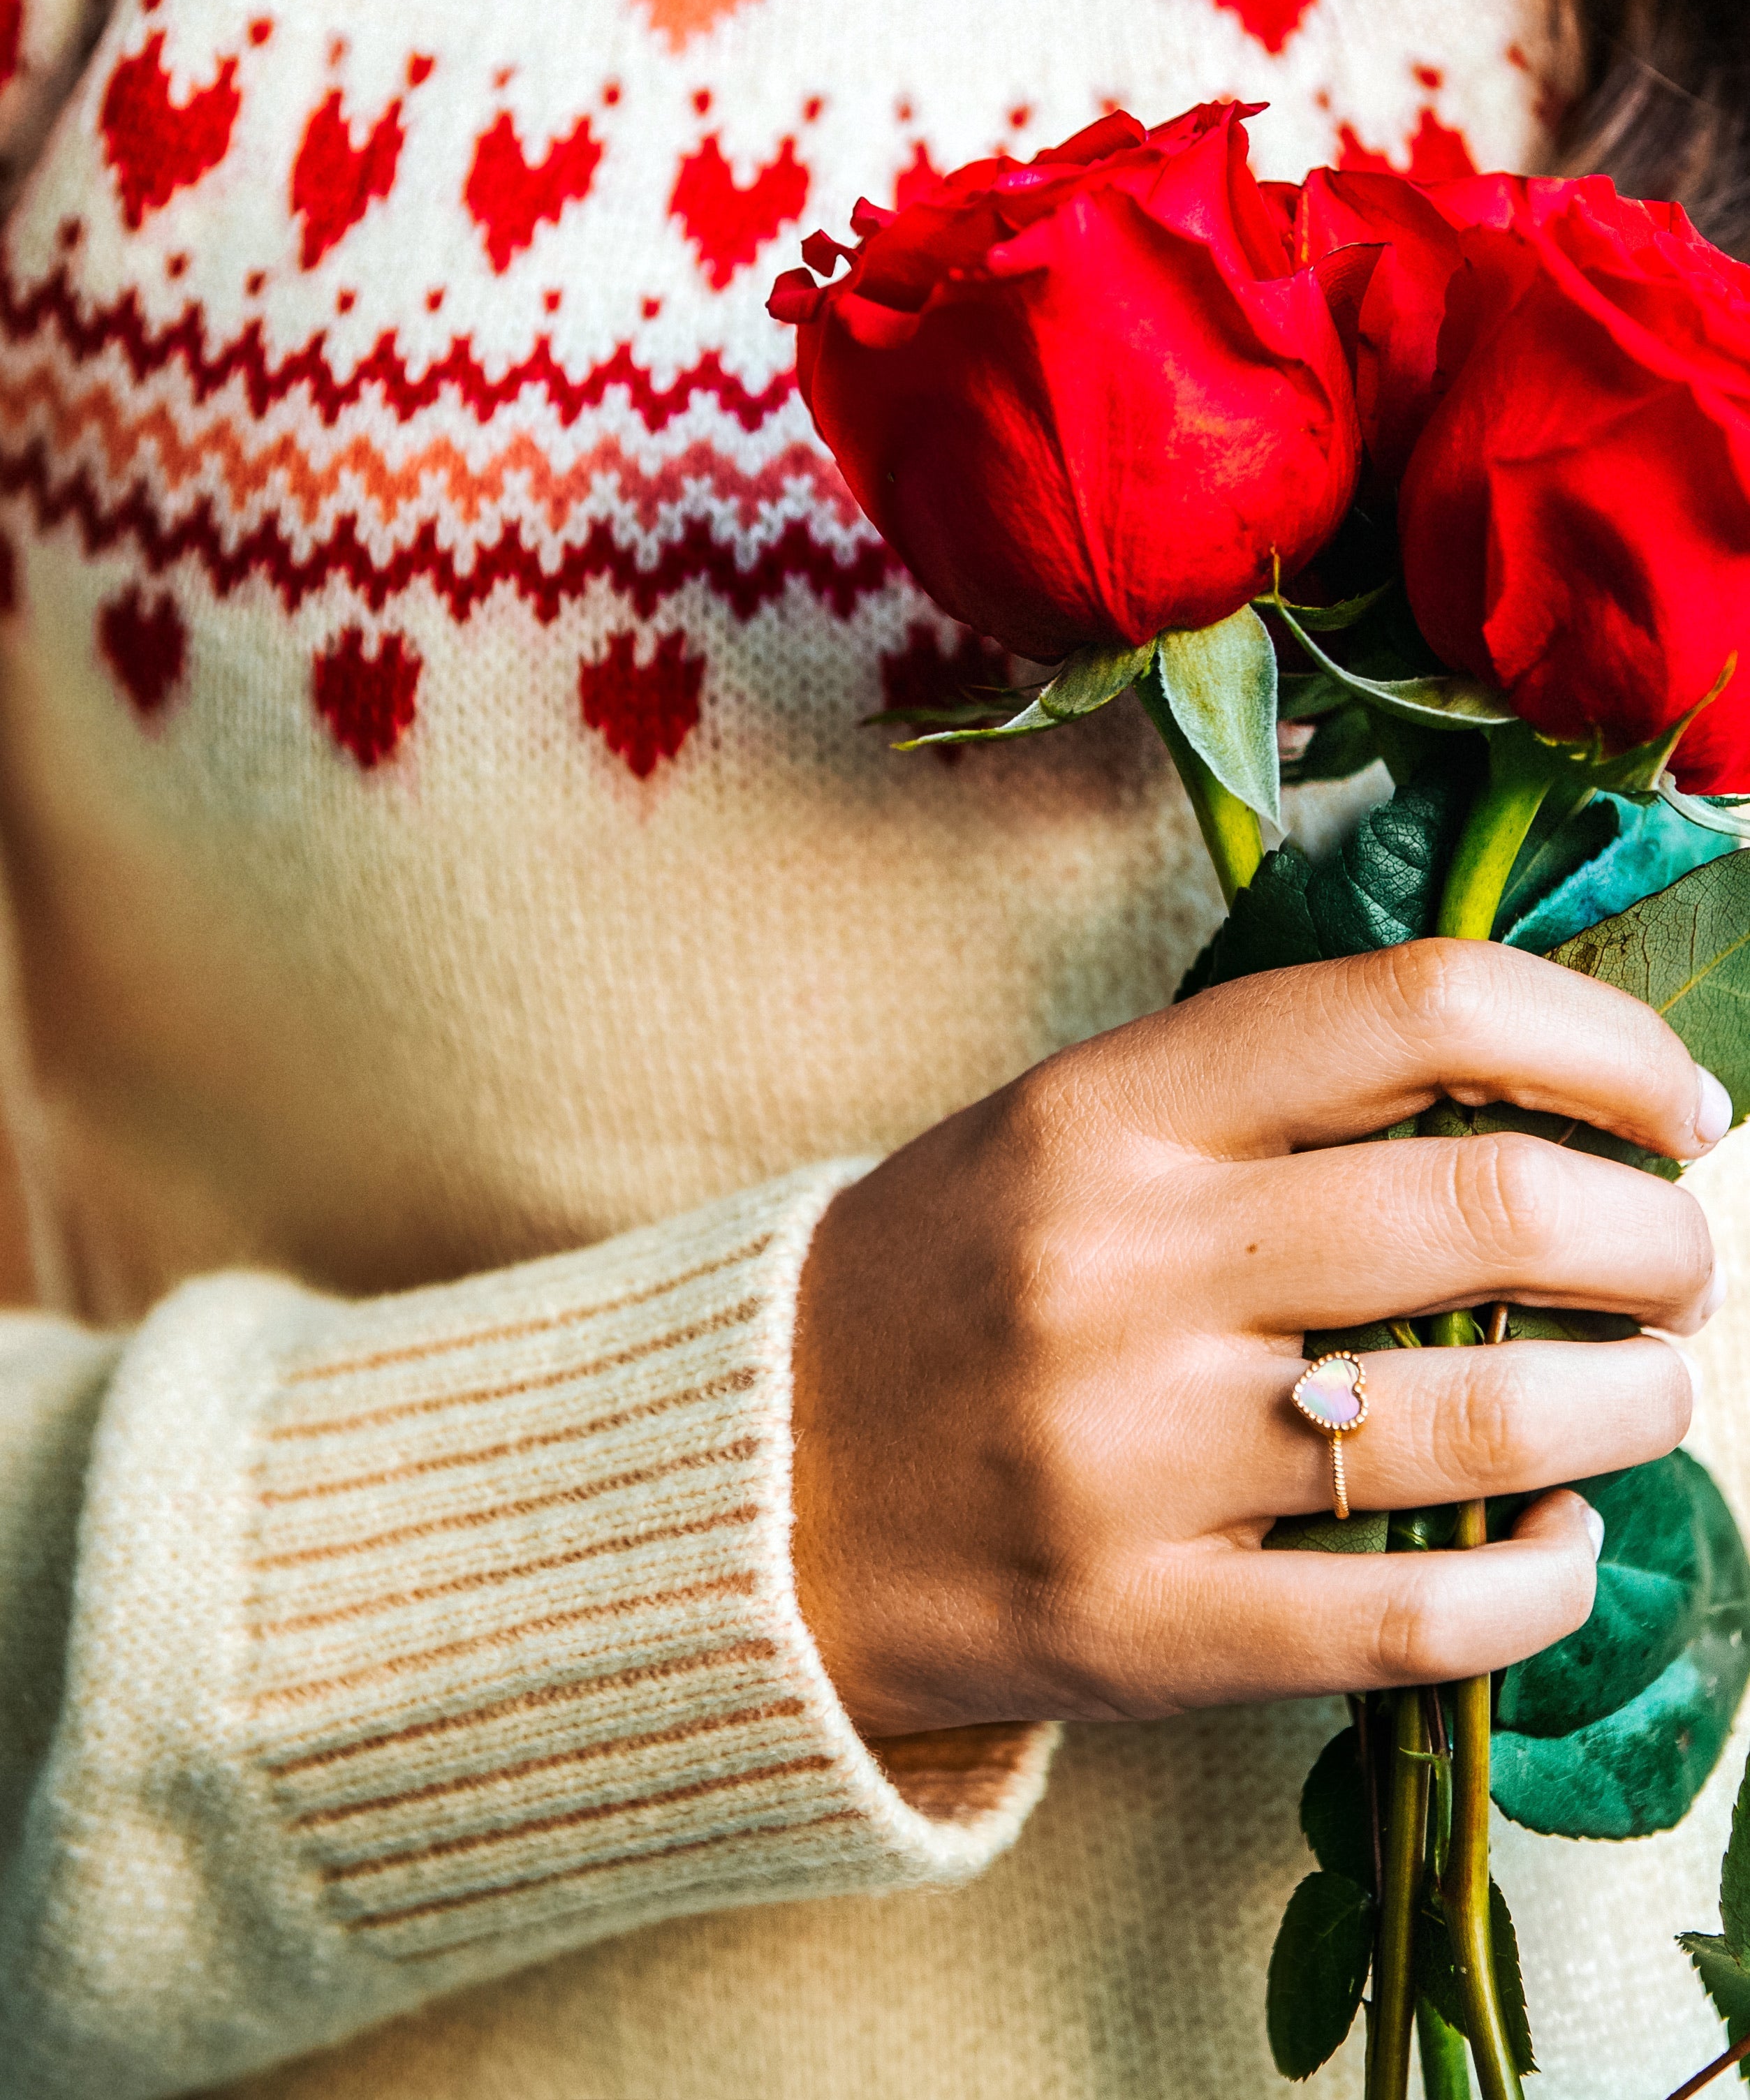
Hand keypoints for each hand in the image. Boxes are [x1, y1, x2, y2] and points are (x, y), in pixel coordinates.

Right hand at [791, 939, 1725, 1737]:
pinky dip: (1546, 1583)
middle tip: (1672, 1264)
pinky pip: (1412, 1619)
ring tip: (1644, 1393)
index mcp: (1109, 1111)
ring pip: (1484, 1421)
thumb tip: (1543, 1109)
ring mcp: (1126, 1457)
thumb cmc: (950, 1282)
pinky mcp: (1138, 1627)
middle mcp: (1121, 1264)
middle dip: (1654, 1238)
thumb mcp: (1071, 1131)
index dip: (1600, 1043)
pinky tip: (1566, 1544)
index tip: (1673, 1104)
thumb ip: (1271, 1105)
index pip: (1419, 1011)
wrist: (750, 1478)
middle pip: (1489, 1207)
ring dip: (1632, 1403)